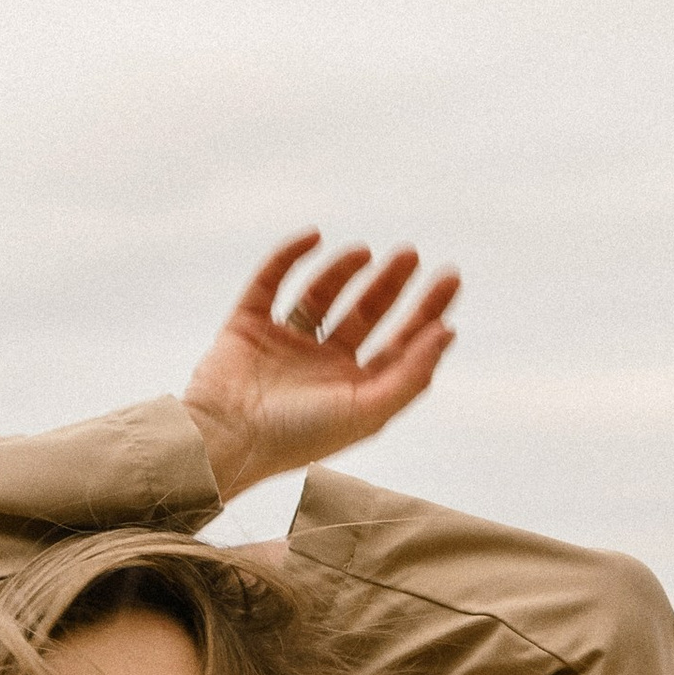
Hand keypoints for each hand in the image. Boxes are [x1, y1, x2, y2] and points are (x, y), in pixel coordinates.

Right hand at [180, 236, 458, 503]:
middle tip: (411, 254)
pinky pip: (270, 282)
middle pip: (365, 314)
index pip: (399, 344)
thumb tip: (447, 332)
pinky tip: (314, 236)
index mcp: (353, 389)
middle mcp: (321, 365)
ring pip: (320, 295)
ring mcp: (284, 343)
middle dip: (390, 284)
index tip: (449, 278)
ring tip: (364, 251)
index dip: (426, 312)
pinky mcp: (248, 325)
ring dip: (343, 270)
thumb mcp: (366, 412)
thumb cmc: (298, 436)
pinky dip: (289, 257)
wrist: (225, 438)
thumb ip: (410, 375)